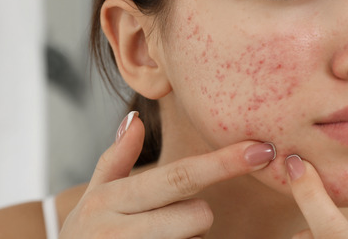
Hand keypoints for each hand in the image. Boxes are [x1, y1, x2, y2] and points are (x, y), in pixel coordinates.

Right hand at [59, 111, 276, 237]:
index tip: (261, 149)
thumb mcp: (94, 199)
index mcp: (112, 199)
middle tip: (171, 222)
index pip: (179, 176)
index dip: (224, 162)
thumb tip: (134, 119)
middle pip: (197, 215)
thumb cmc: (86, 237)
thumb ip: (115, 160)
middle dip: (196, 217)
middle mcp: (119, 230)